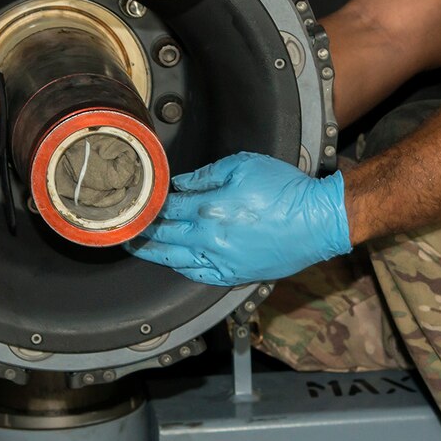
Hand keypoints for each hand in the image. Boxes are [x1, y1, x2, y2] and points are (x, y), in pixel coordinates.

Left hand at [127, 152, 349, 285]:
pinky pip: (199, 275)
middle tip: (122, 225)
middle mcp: (210, 238)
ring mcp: (222, 259)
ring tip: (135, 246)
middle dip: (142, 229)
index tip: (137, 199)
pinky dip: (181, 269)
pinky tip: (172, 262)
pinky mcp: (235, 273)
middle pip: (165, 234)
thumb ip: (207, 175)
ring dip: (152, 252)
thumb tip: (181, 183)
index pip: (168, 206)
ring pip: (175, 259)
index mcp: (209, 209)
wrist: (317, 221)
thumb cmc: (285, 191)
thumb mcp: (243, 166)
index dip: (150, 202)